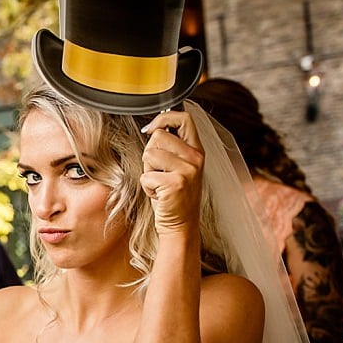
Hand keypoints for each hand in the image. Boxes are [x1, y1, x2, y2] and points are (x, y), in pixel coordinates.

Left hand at [140, 109, 204, 235]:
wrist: (181, 223)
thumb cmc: (174, 195)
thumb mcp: (179, 166)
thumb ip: (171, 148)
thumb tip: (153, 128)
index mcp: (197, 150)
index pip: (184, 118)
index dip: (163, 118)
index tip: (150, 128)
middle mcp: (196, 157)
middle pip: (158, 136)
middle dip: (149, 154)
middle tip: (159, 172)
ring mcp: (187, 170)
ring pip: (149, 155)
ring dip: (147, 171)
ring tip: (160, 183)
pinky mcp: (175, 183)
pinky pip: (146, 176)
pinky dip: (146, 187)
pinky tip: (159, 194)